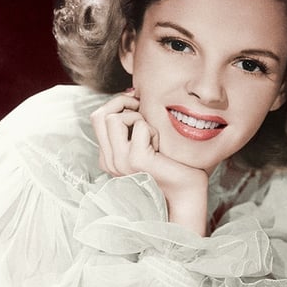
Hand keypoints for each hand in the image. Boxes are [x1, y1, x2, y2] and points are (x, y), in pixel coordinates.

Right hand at [90, 90, 208, 234]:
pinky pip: (138, 125)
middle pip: (99, 115)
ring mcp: (120, 162)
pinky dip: (153, 128)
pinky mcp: (136, 160)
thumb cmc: (174, 165)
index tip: (139, 104)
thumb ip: (134, 124)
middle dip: (122, 103)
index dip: (119, 104)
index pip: (98, 118)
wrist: (188, 193)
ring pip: (113, 117)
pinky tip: (162, 146)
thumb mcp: (149, 141)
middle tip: (144, 110)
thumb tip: (132, 93)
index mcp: (110, 157)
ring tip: (153, 134)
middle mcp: (110, 161)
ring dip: (137, 117)